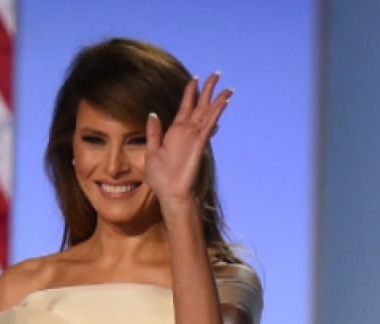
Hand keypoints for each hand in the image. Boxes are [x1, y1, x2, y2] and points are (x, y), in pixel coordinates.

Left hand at [145, 72, 232, 212]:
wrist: (170, 194)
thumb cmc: (161, 178)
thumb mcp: (151, 151)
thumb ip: (154, 133)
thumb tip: (153, 115)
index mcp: (175, 132)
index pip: (185, 107)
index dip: (190, 92)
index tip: (195, 79)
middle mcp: (187, 132)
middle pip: (200, 106)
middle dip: (208, 90)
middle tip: (216, 74)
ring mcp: (194, 138)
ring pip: (208, 114)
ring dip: (217, 100)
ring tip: (227, 87)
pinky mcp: (199, 145)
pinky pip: (209, 126)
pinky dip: (215, 114)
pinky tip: (222, 104)